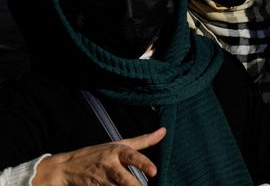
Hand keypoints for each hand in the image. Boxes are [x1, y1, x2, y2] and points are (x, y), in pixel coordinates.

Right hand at [33, 128, 165, 185]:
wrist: (64, 168)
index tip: (154, 171)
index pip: (132, 156)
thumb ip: (143, 141)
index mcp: (117, 151)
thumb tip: (164, 131)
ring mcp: (100, 179)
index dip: (143, 164)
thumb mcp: (118, 144)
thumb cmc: (98, 154)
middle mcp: (109, 165)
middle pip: (125, 180)